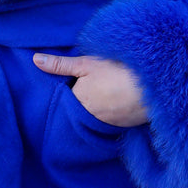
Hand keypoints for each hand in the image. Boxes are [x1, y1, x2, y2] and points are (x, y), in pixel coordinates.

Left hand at [33, 53, 148, 127]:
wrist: (152, 87)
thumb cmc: (117, 71)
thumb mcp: (86, 63)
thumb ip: (60, 64)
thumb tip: (34, 60)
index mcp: (78, 102)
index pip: (69, 99)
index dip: (74, 88)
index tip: (82, 80)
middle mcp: (91, 118)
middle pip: (83, 109)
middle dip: (87, 100)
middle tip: (99, 86)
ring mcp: (109, 125)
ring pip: (99, 116)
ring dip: (102, 106)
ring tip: (110, 91)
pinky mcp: (125, 127)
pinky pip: (114, 121)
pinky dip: (116, 112)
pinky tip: (122, 100)